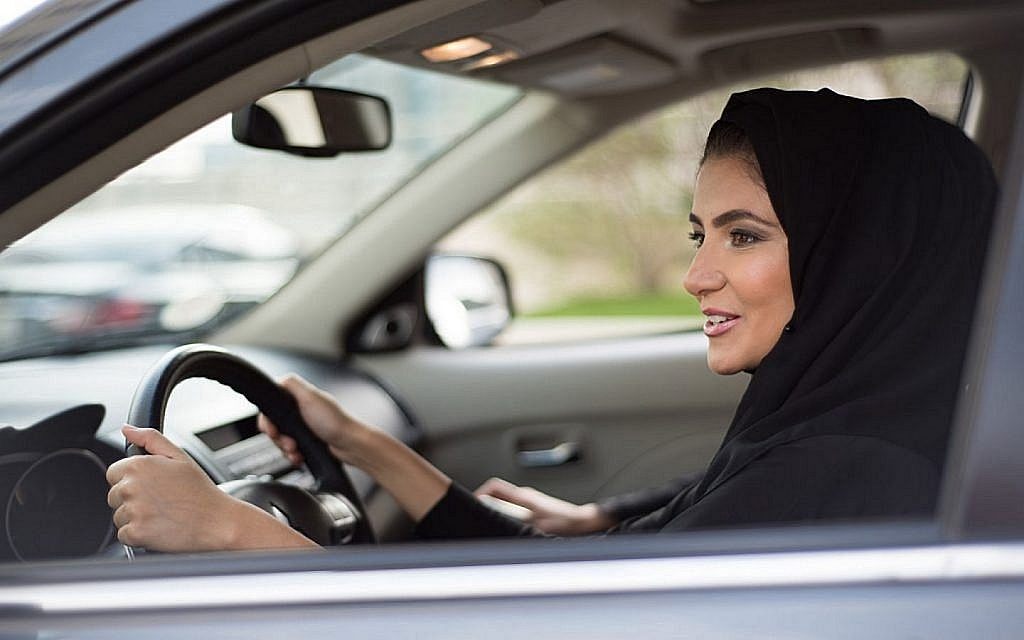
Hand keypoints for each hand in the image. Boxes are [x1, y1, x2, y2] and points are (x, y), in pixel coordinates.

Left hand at [106, 426, 243, 551]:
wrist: (216, 522)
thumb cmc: (199, 491)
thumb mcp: (179, 456)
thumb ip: (150, 438)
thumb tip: (127, 429)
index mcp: (138, 465)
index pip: (114, 472)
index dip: (132, 479)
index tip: (152, 486)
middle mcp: (131, 487)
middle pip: (115, 495)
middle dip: (133, 499)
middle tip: (161, 501)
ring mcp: (132, 511)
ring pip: (119, 515)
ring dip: (136, 517)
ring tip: (163, 514)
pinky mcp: (134, 533)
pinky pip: (124, 535)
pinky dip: (139, 535)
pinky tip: (159, 527)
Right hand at [257, 374, 374, 467]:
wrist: (350, 445)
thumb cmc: (334, 422)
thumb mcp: (310, 398)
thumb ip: (292, 385)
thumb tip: (277, 379)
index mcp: (299, 398)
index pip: (271, 407)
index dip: (268, 420)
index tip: (272, 430)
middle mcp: (300, 412)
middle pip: (274, 425)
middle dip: (278, 438)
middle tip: (288, 443)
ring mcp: (304, 427)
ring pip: (281, 439)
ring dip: (285, 448)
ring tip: (295, 451)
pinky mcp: (307, 442)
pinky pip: (290, 450)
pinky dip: (292, 455)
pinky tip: (298, 457)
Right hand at [474, 477, 615, 534]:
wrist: (584, 522)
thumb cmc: (565, 524)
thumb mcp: (537, 527)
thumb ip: (516, 523)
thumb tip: (498, 522)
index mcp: (523, 496)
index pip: (494, 487)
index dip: (480, 494)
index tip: (472, 505)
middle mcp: (525, 496)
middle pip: (497, 495)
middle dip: (485, 506)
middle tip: (479, 519)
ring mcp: (530, 502)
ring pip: (505, 504)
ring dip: (497, 513)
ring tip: (492, 527)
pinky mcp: (536, 509)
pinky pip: (514, 510)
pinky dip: (507, 518)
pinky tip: (509, 532)